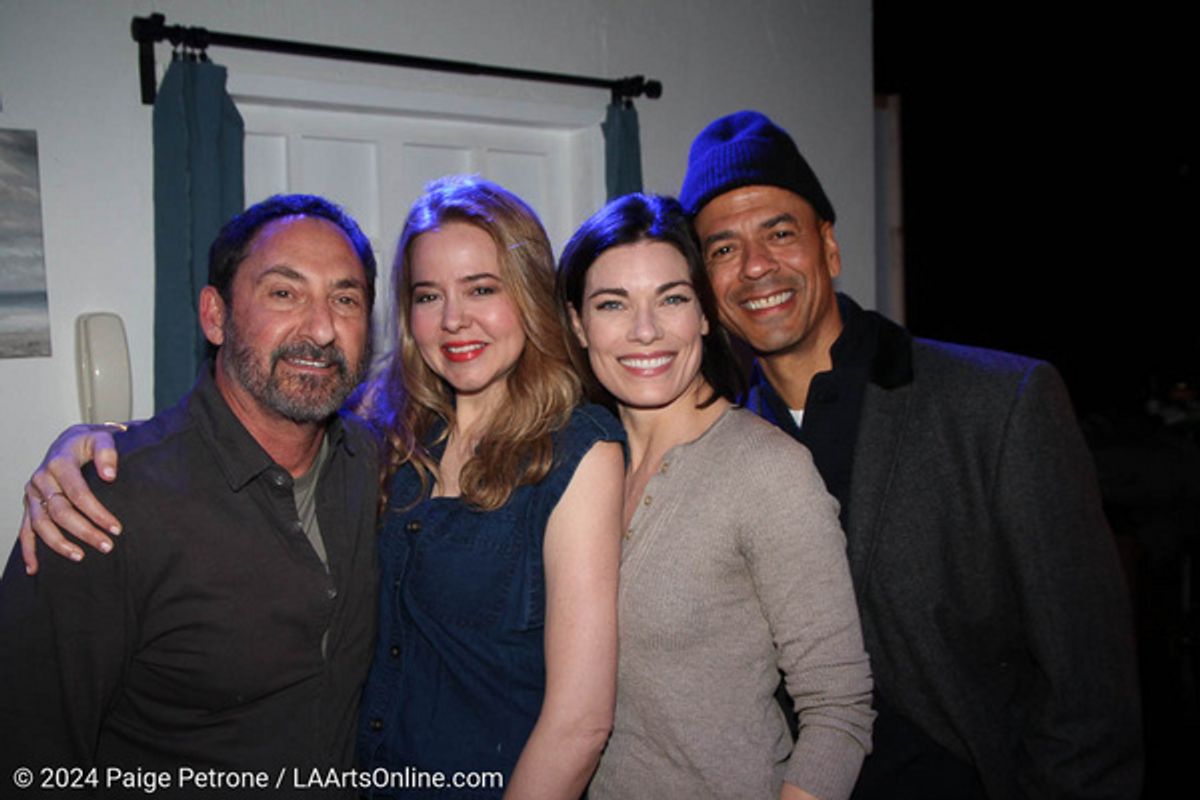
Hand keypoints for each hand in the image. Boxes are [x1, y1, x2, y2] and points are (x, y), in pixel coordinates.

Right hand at [19, 424, 123, 573]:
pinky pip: (25, 530)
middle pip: (60, 511)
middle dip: (84, 531)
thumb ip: (107, 452)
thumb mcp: (102, 438)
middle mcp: (41, 478)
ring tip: (80, 557)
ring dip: (59, 544)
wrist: (71, 440)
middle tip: (107, 546)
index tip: (116, 528)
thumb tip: (109, 476)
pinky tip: (34, 568)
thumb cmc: (90, 442)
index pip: (78, 493)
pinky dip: (28, 550)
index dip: (97, 512)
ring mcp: (33, 493)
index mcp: (59, 462)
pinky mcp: (29, 504)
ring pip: (41, 524)